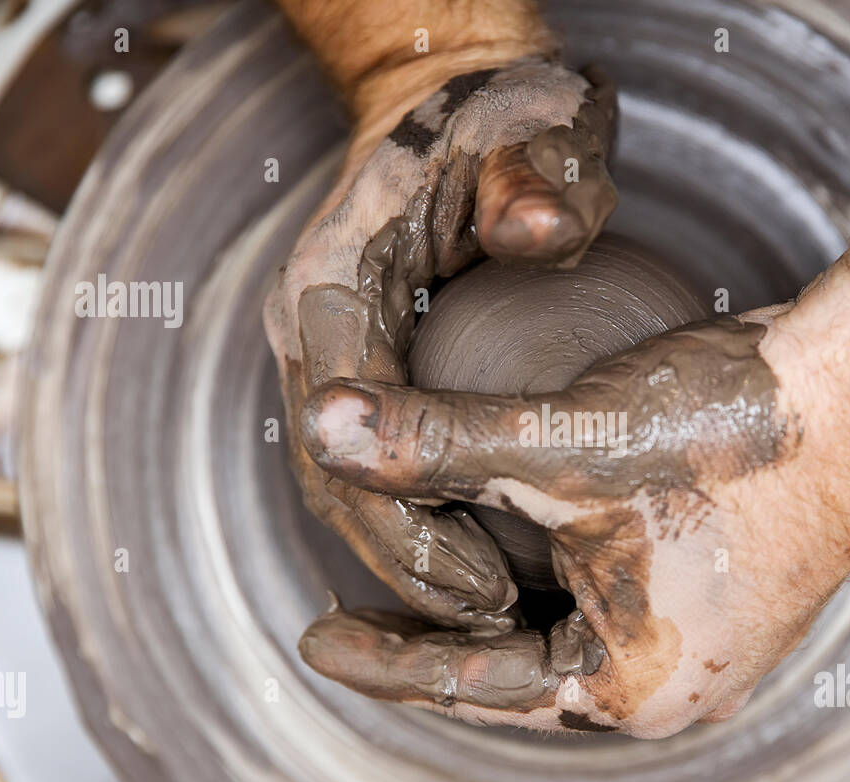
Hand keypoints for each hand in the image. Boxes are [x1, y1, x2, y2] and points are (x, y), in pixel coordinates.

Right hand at [264, 57, 617, 633]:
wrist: (456, 95)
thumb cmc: (499, 114)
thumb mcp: (535, 131)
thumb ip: (539, 180)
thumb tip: (538, 232)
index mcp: (331, 280)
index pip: (346, 426)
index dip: (405, 516)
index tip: (480, 578)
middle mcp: (310, 324)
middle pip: (332, 473)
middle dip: (401, 560)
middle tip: (488, 619)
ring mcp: (328, 347)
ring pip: (342, 478)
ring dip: (401, 552)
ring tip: (486, 608)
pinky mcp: (359, 362)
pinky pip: (369, 459)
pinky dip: (411, 516)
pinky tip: (476, 554)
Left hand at [294, 305, 849, 737]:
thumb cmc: (732, 433)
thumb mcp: (563, 443)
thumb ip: (436, 443)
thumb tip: (325, 428)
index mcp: (634, 687)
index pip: (476, 687)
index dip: (388, 661)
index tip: (321, 639)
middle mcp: (675, 680)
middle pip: (523, 671)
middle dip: (442, 639)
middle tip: (366, 610)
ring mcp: (708, 637)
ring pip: (570, 633)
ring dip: (500, 599)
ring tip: (432, 571)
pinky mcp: (726, 586)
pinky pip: (613, 598)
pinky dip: (553, 569)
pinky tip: (520, 527)